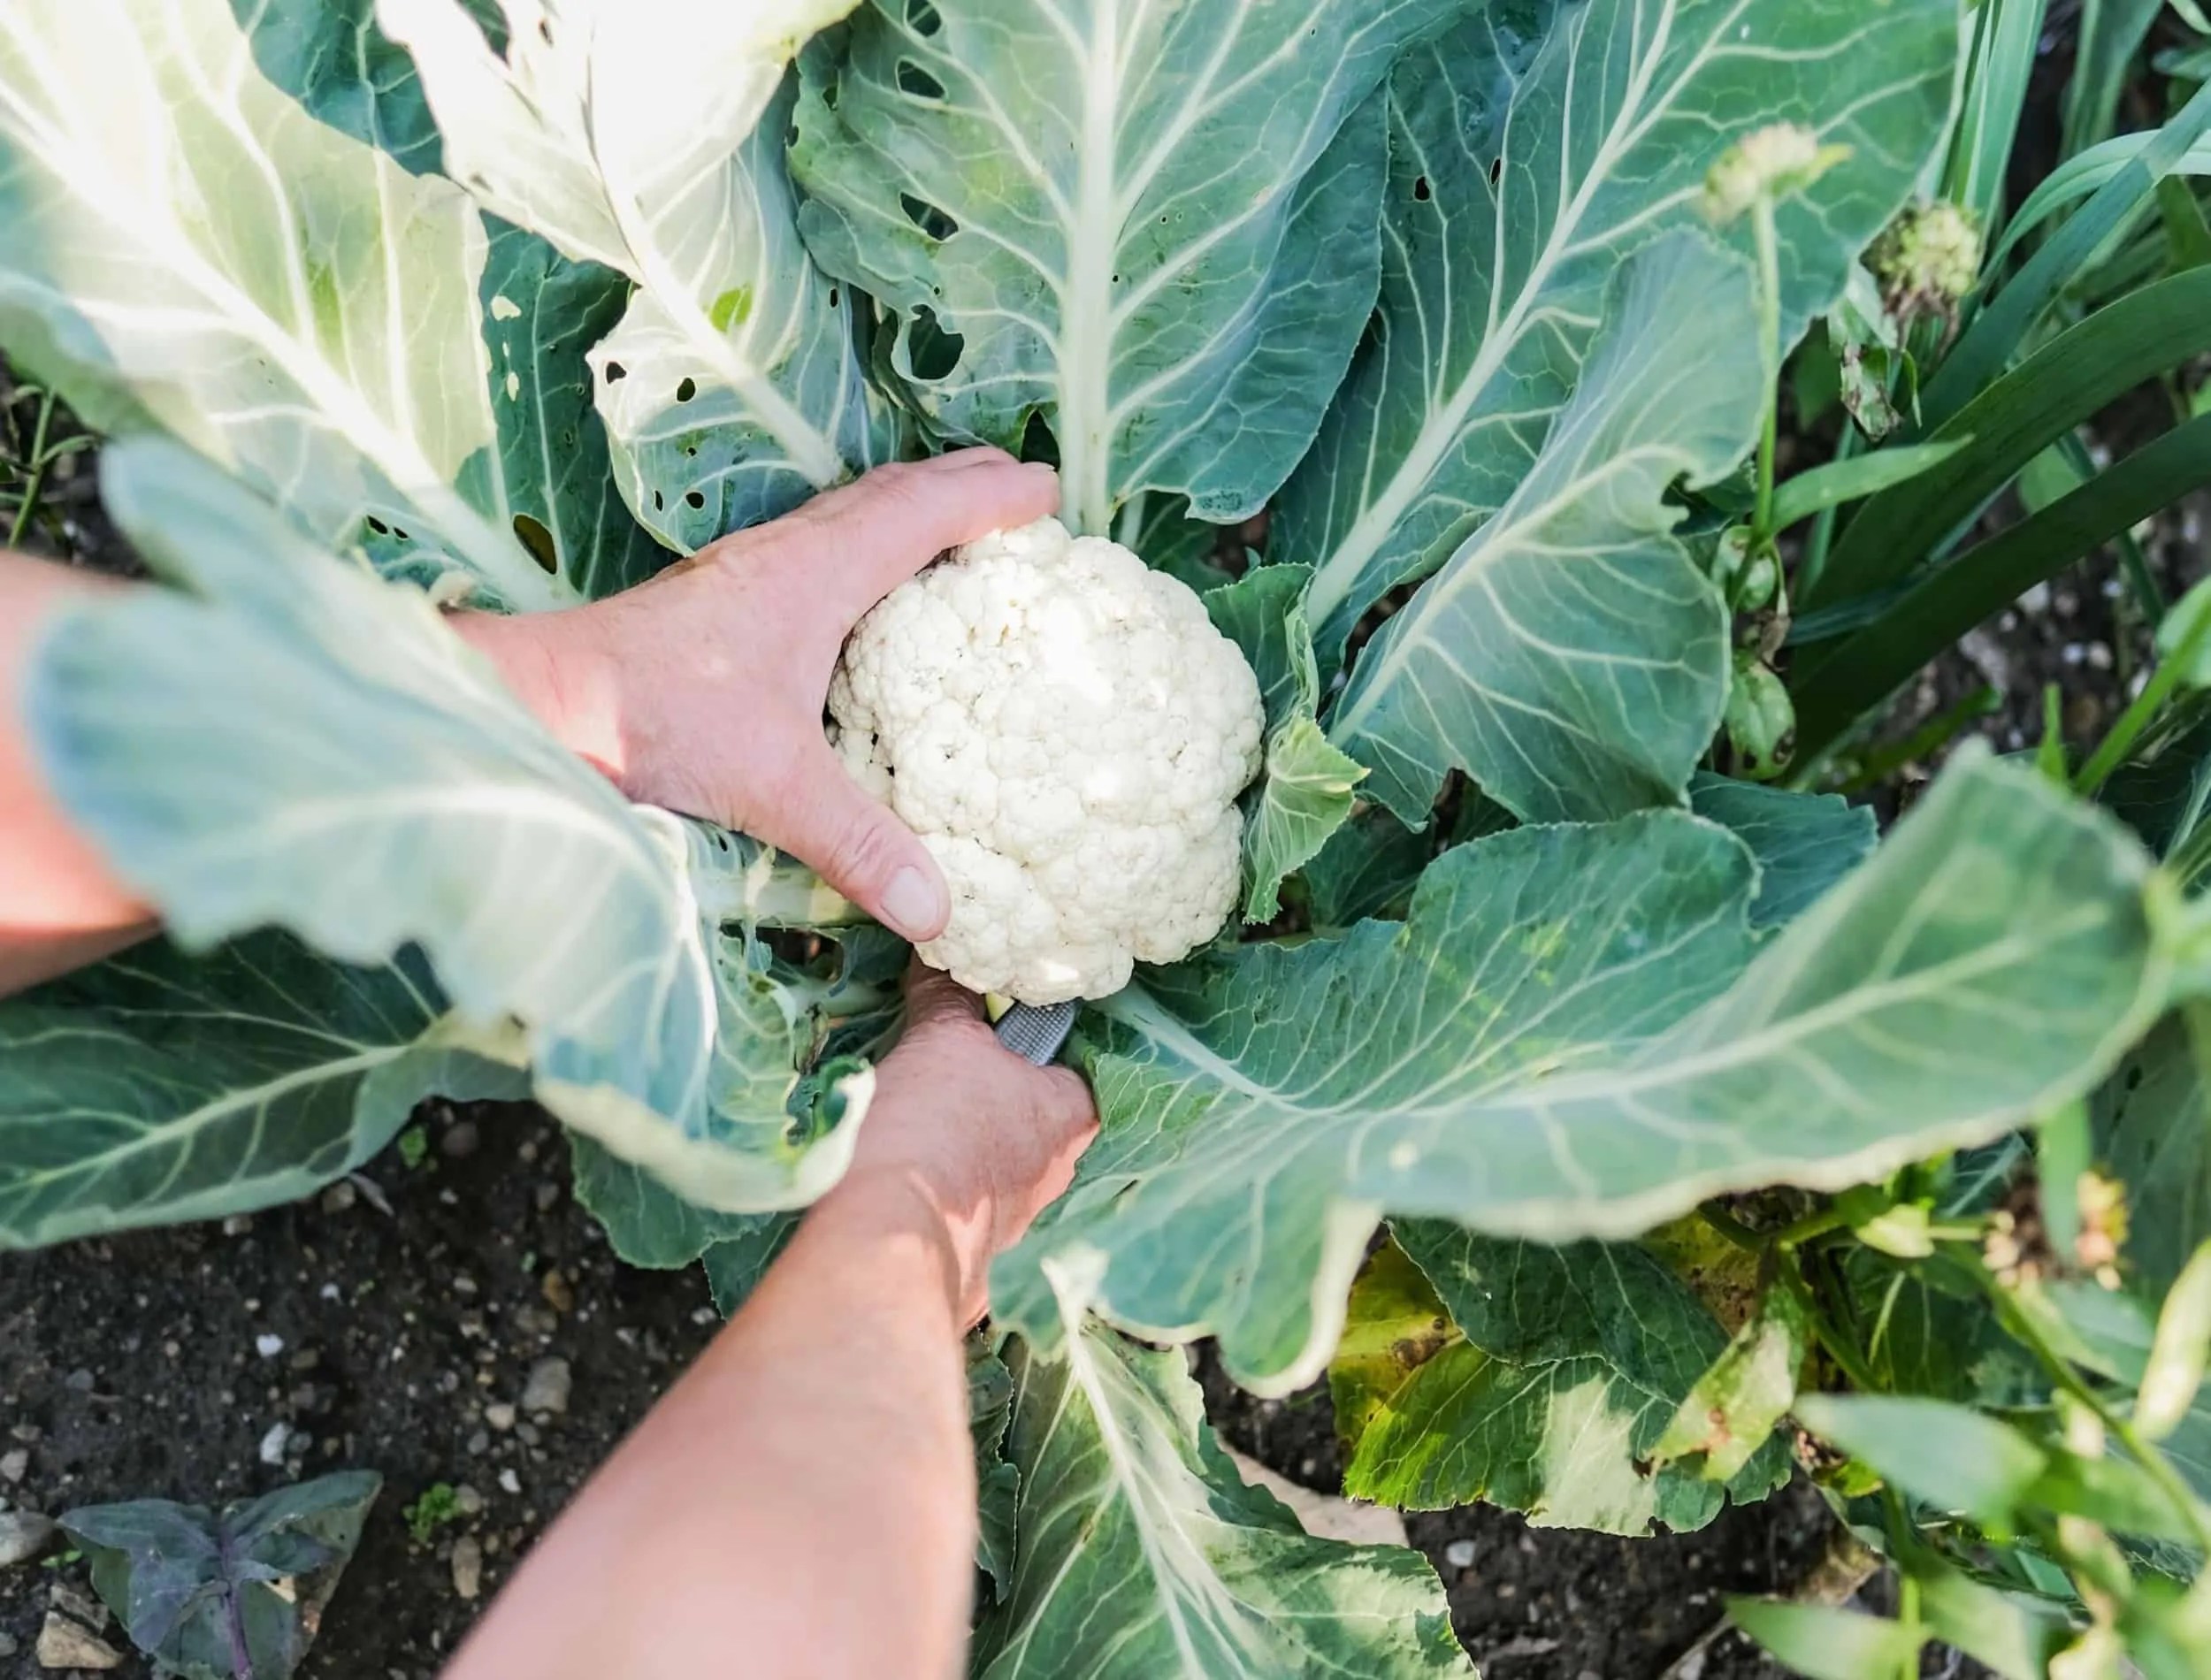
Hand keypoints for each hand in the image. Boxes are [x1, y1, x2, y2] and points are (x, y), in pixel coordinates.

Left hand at [454, 451, 1058, 939]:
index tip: (1047, 488)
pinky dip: (861, 541)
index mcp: (815, 573)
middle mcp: (784, 554)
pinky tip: (856, 587)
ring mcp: (746, 569)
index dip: (990, 497)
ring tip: (951, 520)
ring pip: (846, 513)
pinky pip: (814, 543)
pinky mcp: (718, 597)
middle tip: (1018, 482)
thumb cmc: (652, 721)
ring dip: (906, 505)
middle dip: (959, 481)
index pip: (922, 514)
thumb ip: (859, 845)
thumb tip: (939, 913)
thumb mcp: (771, 786)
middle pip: (889, 493)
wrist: (542, 701)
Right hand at [822, 965, 1097, 1323]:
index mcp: (1073, 1118)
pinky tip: (893, 1170)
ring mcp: (1013, 1228)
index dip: (1034, 1040)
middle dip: (985, 1093)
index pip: (1075, 1062)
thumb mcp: (941, 1039)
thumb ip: (948, 998)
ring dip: (954, 1144)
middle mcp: (1056, 1177)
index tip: (993, 1026)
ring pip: (989, 1166)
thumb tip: (941, 961)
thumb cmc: (934, 1128)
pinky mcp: (968, 1262)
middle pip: (1027, 1114)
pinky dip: (929, 1190)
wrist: (882, 1244)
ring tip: (905, 1116)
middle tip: (938, 1067)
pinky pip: (953, 1210)